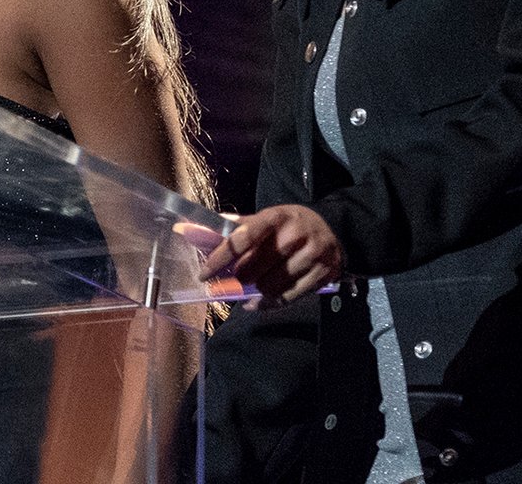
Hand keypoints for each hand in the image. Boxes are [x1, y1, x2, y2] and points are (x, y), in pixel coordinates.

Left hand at [195, 203, 342, 310]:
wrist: (334, 229)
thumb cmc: (288, 226)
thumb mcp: (264, 219)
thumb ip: (230, 228)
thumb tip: (188, 230)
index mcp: (274, 217)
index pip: (241, 239)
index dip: (219, 258)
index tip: (203, 275)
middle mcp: (294, 235)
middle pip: (253, 269)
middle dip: (240, 277)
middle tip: (240, 276)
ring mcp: (312, 255)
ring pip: (269, 287)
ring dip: (256, 290)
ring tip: (256, 284)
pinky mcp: (323, 274)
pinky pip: (287, 298)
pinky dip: (268, 304)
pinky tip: (258, 302)